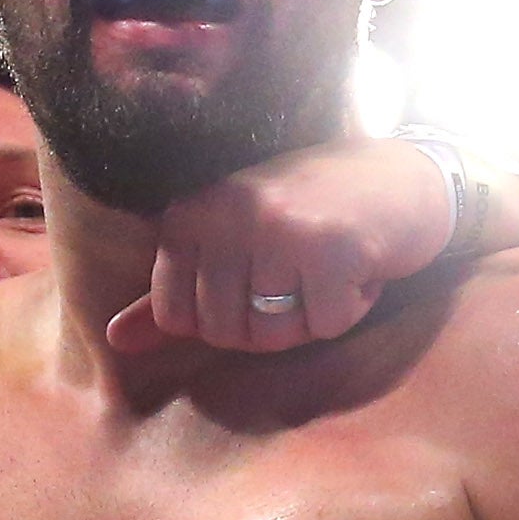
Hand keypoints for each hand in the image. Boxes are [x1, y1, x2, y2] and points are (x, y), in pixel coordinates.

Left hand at [110, 136, 455, 354]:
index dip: (226, 319)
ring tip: (328, 269)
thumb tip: (114, 341)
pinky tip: (360, 265)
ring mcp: (277, 227)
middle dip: (272, 323)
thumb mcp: (233, 244)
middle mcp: (226, 212)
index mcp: (190, 211)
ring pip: (275, 335)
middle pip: (227, 334)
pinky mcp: (330, 246)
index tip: (260, 278)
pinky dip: (351, 308)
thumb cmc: (312, 214)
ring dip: (312, 317)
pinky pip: (326, 325)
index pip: (178, 318)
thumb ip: (174, 295)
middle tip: (302, 276)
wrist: (404, 177)